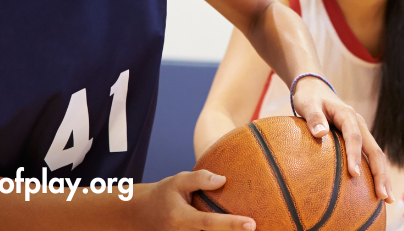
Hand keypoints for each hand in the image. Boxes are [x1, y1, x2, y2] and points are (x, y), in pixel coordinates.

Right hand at [131, 170, 255, 230]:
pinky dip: (224, 230)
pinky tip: (238, 227)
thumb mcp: (177, 181)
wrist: (141, 215)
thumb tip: (223, 179)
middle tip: (262, 228)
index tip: (251, 224)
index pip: (210, 223)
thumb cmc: (163, 195)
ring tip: (261, 228)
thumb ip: (199, 179)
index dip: (231, 224)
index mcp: (182, 219)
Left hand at [291, 76, 394, 202]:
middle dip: (380, 174)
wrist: (316, 89)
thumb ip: (313, 117)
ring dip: (383, 177)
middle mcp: (360, 125)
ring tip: (388, 200)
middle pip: (375, 150)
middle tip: (383, 196)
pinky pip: (370, 157)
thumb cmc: (310, 98)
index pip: (354, 137)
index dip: (355, 155)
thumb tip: (320, 134)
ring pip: (377, 156)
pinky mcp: (360, 139)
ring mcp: (362, 133)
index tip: (354, 174)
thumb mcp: (308, 104)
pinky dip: (376, 174)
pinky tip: (376, 191)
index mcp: (348, 115)